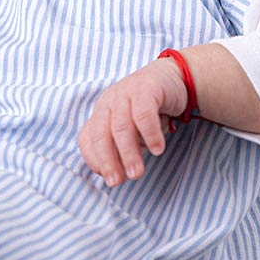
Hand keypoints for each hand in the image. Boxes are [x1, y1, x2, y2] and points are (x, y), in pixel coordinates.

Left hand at [77, 58, 186, 185]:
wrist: (172, 77)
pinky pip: (144, 114)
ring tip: (137, 173)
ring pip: (121, 127)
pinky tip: (157, 150)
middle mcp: (109, 103)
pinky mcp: (145, 88)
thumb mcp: (131, 129)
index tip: (108, 178)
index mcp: (100, 113)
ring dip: (128, 153)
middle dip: (107, 161)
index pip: (87, 139)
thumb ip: (121, 147)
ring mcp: (125, 93)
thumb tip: (116, 174)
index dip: (94, 160)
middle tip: (117, 182)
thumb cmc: (148, 109)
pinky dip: (150, 134)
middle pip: (100, 134)